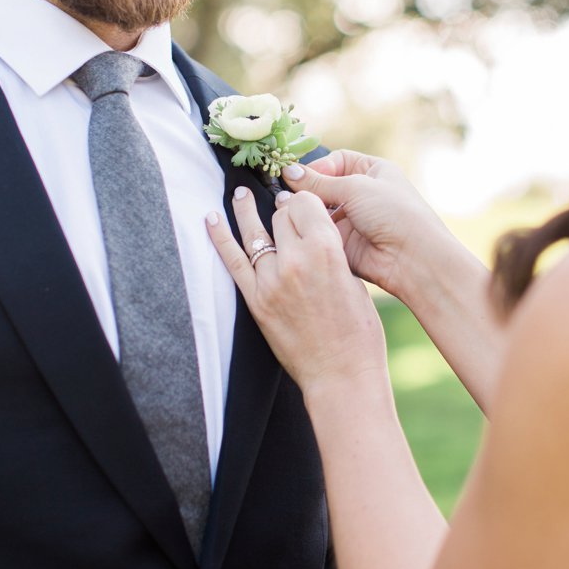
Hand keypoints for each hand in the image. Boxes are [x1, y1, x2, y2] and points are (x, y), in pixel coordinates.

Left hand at [206, 185, 387, 395]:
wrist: (341, 373)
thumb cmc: (358, 331)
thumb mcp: (353, 279)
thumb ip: (331, 250)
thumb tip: (314, 230)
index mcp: (327, 250)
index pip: (305, 205)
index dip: (305, 203)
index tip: (304, 206)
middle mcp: (296, 259)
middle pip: (281, 216)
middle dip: (285, 213)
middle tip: (285, 214)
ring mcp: (272, 280)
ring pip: (257, 232)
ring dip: (247, 210)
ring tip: (240, 194)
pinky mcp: (256, 300)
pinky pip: (232, 260)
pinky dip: (220, 237)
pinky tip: (211, 219)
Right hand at [278, 151, 443, 304]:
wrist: (412, 258)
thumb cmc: (394, 213)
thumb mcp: (356, 188)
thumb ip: (319, 182)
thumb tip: (288, 172)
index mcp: (372, 171)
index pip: (336, 161)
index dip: (317, 168)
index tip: (296, 176)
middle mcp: (362, 194)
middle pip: (325, 187)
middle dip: (307, 192)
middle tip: (286, 196)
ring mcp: (354, 219)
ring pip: (320, 211)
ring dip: (307, 212)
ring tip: (290, 213)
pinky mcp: (345, 243)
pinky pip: (321, 233)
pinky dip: (310, 231)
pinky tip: (299, 230)